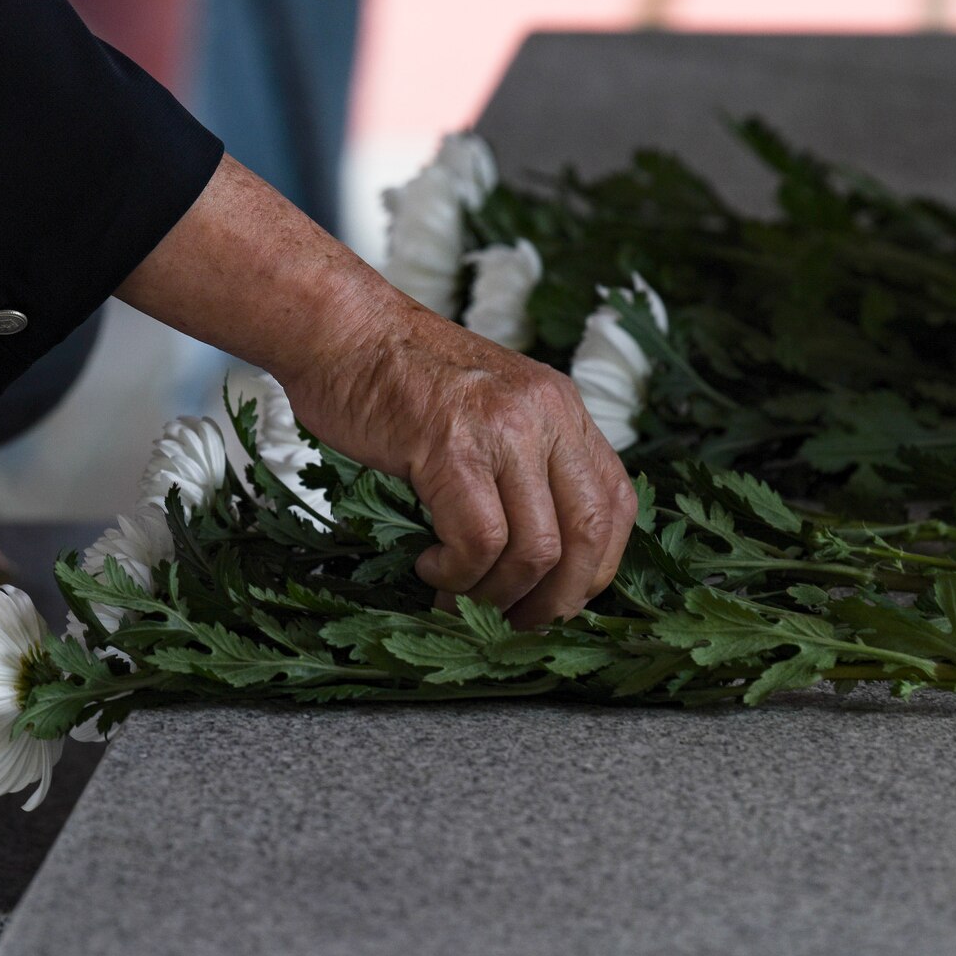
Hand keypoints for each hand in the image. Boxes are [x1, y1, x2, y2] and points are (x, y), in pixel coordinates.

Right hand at [283, 293, 635, 625]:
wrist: (340, 329)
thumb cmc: (396, 381)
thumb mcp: (486, 409)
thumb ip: (520, 463)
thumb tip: (535, 560)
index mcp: (561, 408)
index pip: (615, 503)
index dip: (594, 569)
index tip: (556, 602)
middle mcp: (546, 414)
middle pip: (588, 534)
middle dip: (556, 601)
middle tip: (514, 626)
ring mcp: (504, 428)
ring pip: (536, 549)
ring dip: (497, 595)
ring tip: (458, 600)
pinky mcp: (453, 447)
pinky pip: (480, 541)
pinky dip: (458, 575)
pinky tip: (431, 568)